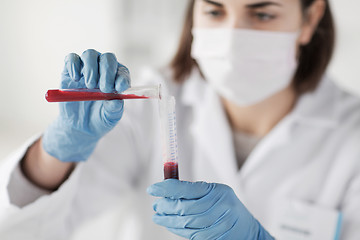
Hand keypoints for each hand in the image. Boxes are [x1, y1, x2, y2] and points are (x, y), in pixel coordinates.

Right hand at [43, 49, 130, 161]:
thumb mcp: (110, 118)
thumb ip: (114, 109)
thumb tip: (116, 101)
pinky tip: (76, 78)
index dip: (122, 77)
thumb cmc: (100, 119)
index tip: (119, 88)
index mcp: (117, 80)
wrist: (81, 127)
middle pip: (107, 58)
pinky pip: (72, 59)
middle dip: (107, 71)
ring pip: (90, 55)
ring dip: (91, 68)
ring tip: (90, 86)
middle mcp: (103, 70)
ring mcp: (87, 69)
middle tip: (104, 89)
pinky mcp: (70, 71)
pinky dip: (73, 65)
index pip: (122, 71)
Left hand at [147, 180, 273, 239]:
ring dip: (168, 220)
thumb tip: (167, 191)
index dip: (167, 188)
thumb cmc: (226, 206)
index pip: (187, 188)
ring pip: (186, 222)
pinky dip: (177, 229)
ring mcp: (219, 223)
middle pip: (185, 207)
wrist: (247, 229)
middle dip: (165, 206)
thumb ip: (194, 191)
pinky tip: (170, 224)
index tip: (152, 189)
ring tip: (158, 215)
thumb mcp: (215, 192)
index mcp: (217, 191)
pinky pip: (191, 234)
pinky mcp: (215, 237)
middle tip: (156, 205)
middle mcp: (220, 206)